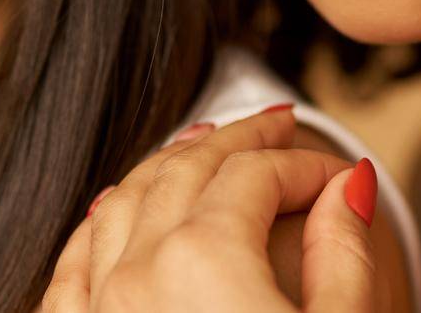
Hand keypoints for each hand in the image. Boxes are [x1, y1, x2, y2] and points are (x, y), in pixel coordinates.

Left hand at [42, 107, 379, 312]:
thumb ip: (344, 255)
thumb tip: (348, 184)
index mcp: (206, 258)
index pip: (260, 174)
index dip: (307, 163)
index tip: (340, 176)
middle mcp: (139, 271)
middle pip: (189, 169)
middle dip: (240, 141)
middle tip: (278, 125)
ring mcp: (100, 308)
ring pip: (125, 201)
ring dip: (169, 165)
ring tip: (203, 143)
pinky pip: (72, 266)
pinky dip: (97, 224)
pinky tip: (113, 209)